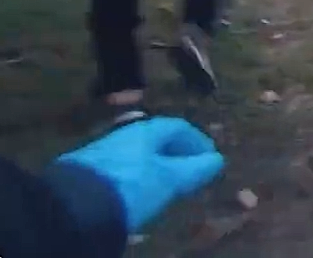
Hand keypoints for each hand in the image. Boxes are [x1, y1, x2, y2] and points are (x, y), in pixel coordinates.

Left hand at [58, 117, 224, 231]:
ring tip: (166, 186)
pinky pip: (122, 169)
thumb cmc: (132, 185)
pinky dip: (138, 178)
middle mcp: (124, 135)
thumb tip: (217, 160)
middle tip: (191, 173)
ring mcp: (103, 152)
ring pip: (138, 155)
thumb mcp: (169, 179)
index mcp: (146, 131)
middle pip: (157, 140)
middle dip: (177, 155)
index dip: (198, 141)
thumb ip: (195, 169)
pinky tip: (138, 194)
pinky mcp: (86, 171)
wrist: (72, 207)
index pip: (179, 127)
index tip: (210, 158)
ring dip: (156, 167)